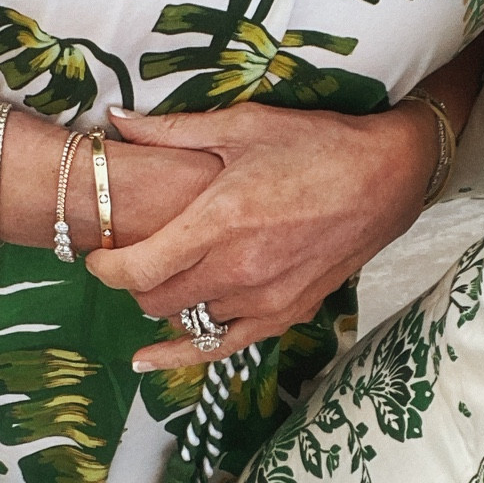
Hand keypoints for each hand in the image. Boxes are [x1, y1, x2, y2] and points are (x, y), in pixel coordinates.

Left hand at [88, 101, 438, 369]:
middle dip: (133, 283)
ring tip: (165, 276)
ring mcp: (264, 297)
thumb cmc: (315, 146)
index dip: (105, 268)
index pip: (137, 268)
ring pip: (187, 320)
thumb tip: (116, 124)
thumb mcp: (242, 126)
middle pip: (155, 299)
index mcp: (219, 221)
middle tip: (133, 258)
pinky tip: (151, 358)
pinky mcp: (287, 312)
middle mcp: (238, 269)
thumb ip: (172, 132)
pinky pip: (223, 346)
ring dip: (168, 303)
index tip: (98, 255)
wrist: (385, 178)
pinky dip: (184, 353)